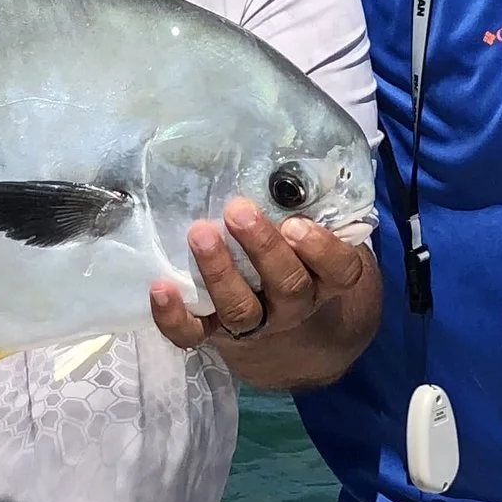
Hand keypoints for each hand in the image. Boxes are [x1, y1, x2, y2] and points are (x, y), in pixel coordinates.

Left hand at [149, 202, 380, 387]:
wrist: (283, 327)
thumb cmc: (295, 257)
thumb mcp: (310, 236)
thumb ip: (304, 207)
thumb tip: (279, 167)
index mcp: (325, 279)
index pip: (340, 271)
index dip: (322, 250)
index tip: (296, 223)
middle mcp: (294, 306)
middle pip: (288, 287)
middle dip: (263, 248)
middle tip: (237, 211)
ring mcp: (255, 325)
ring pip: (241, 310)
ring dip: (220, 272)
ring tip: (200, 234)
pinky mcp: (214, 334)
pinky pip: (194, 335)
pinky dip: (174, 316)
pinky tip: (160, 287)